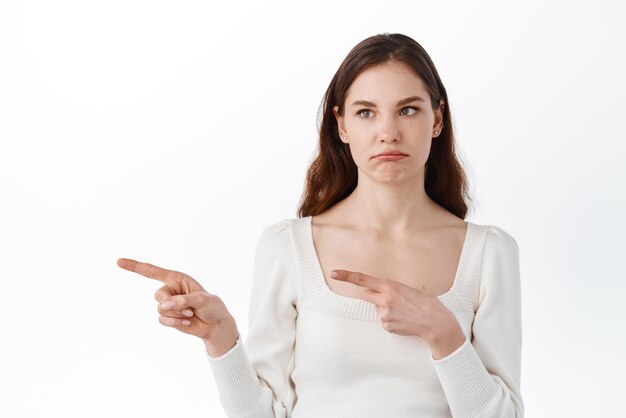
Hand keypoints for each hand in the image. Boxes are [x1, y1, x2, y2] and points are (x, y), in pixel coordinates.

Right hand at [117, 258, 238, 355]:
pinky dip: (175, 323)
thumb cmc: (212, 306)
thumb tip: (164, 306)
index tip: (118, 262)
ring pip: (160, 309)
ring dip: (176, 314)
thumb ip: (183, 300)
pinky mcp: (168, 317)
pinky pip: (162, 320)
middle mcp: (170, 290)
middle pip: (158, 295)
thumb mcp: (202, 299)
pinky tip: (186, 322)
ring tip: (190, 314)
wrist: (215, 324)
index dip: (135, 266)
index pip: (152, 271)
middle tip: (189, 307)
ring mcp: (168, 304)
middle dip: (172, 303)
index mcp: (177, 278)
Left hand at [330, 269, 465, 358]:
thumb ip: (390, 289)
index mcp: (390, 286)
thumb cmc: (425, 303)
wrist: (435, 323)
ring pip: (378, 309)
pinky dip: (392, 319)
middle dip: (374, 295)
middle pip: (368, 295)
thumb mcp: (407, 288)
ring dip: (387, 308)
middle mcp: (384, 300)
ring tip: (405, 311)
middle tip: (393, 298)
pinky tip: (404, 319)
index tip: (334, 273)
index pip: (363, 280)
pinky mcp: (386, 326)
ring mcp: (384, 314)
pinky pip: (384, 320)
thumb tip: (380, 294)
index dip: (346, 276)